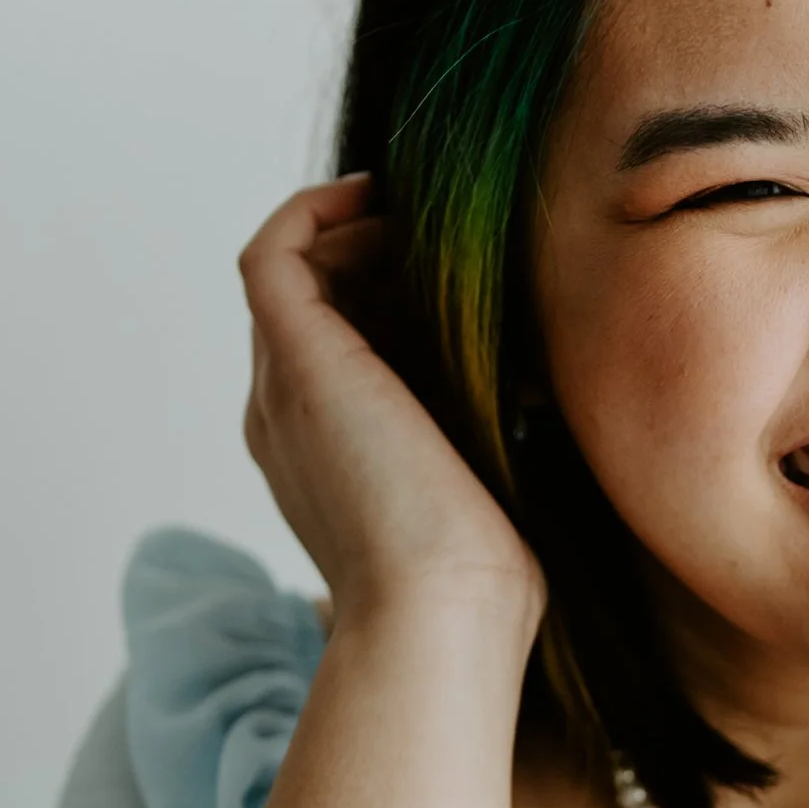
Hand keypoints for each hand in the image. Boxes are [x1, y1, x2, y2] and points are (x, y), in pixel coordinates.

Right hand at [238, 173, 544, 631]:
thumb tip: (532, 374)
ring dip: (354, 230)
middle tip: (445, 236)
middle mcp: (288, 415)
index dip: (388, 293)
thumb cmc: (481, 573)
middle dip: (374, 254)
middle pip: (313, 301)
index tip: (457, 274)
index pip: (340, 342)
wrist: (442, 608)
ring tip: (422, 216)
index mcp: (326, 451)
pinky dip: (318, 210)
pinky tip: (381, 199)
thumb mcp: (486, 475)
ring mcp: (282, 387)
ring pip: (292, 273)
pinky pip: (275, 254)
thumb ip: (484, 422)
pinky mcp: (293, 360)